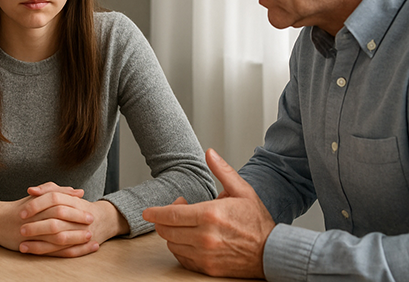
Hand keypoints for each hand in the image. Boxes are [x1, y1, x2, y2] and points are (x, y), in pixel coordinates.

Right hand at [0, 182, 95, 255]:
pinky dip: (67, 251)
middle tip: (91, 223)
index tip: (90, 211)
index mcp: (38, 203)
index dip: (76, 209)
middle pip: (60, 218)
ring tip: (91, 239)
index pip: (60, 204)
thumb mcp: (38, 196)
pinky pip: (51, 251)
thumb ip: (58, 191)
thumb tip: (79, 191)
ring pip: (57, 236)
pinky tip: (79, 251)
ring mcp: (33, 233)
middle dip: (77, 221)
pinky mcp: (31, 246)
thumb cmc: (21, 208)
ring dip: (76, 238)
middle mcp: (35, 217)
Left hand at [18, 183, 129, 256]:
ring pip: (59, 239)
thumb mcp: (66, 195)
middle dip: (37, 227)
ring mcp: (82, 233)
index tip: (22, 212)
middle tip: (21, 229)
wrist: (104, 219)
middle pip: (55, 222)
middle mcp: (79, 217)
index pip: (53, 199)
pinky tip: (33, 252)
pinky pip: (64, 252)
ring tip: (23, 245)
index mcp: (73, 201)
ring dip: (39, 244)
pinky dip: (48, 253)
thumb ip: (49, 189)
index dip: (37, 205)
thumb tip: (31, 190)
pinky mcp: (81, 246)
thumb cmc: (79, 206)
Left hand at [142, 149, 274, 278]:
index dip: (155, 212)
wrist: (272, 252)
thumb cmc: (257, 222)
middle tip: (177, 211)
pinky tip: (189, 239)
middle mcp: (204, 236)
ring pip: (172, 244)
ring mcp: (205, 254)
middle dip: (164, 220)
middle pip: (167, 230)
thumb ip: (222, 171)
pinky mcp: (208, 268)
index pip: (171, 214)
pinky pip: (182, 258)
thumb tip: (209, 153)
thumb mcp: (242, 191)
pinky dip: (180, 248)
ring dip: (172, 234)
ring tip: (186, 224)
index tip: (148, 211)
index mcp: (210, 214)